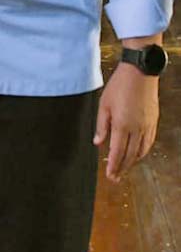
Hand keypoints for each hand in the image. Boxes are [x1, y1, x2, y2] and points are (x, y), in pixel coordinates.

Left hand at [94, 62, 159, 181]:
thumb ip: (101, 126)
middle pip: (130, 155)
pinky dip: (142, 152)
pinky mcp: (153, 122)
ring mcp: (147, 126)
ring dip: (133, 162)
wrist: (140, 74)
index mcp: (122, 125)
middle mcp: (137, 129)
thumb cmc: (119, 86)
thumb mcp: (103, 104)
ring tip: (125, 168)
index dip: (114, 165)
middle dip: (122, 168)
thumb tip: (98, 143)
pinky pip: (148, 142)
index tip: (110, 176)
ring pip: (141, 151)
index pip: (118, 152)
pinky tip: (138, 154)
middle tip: (116, 178)